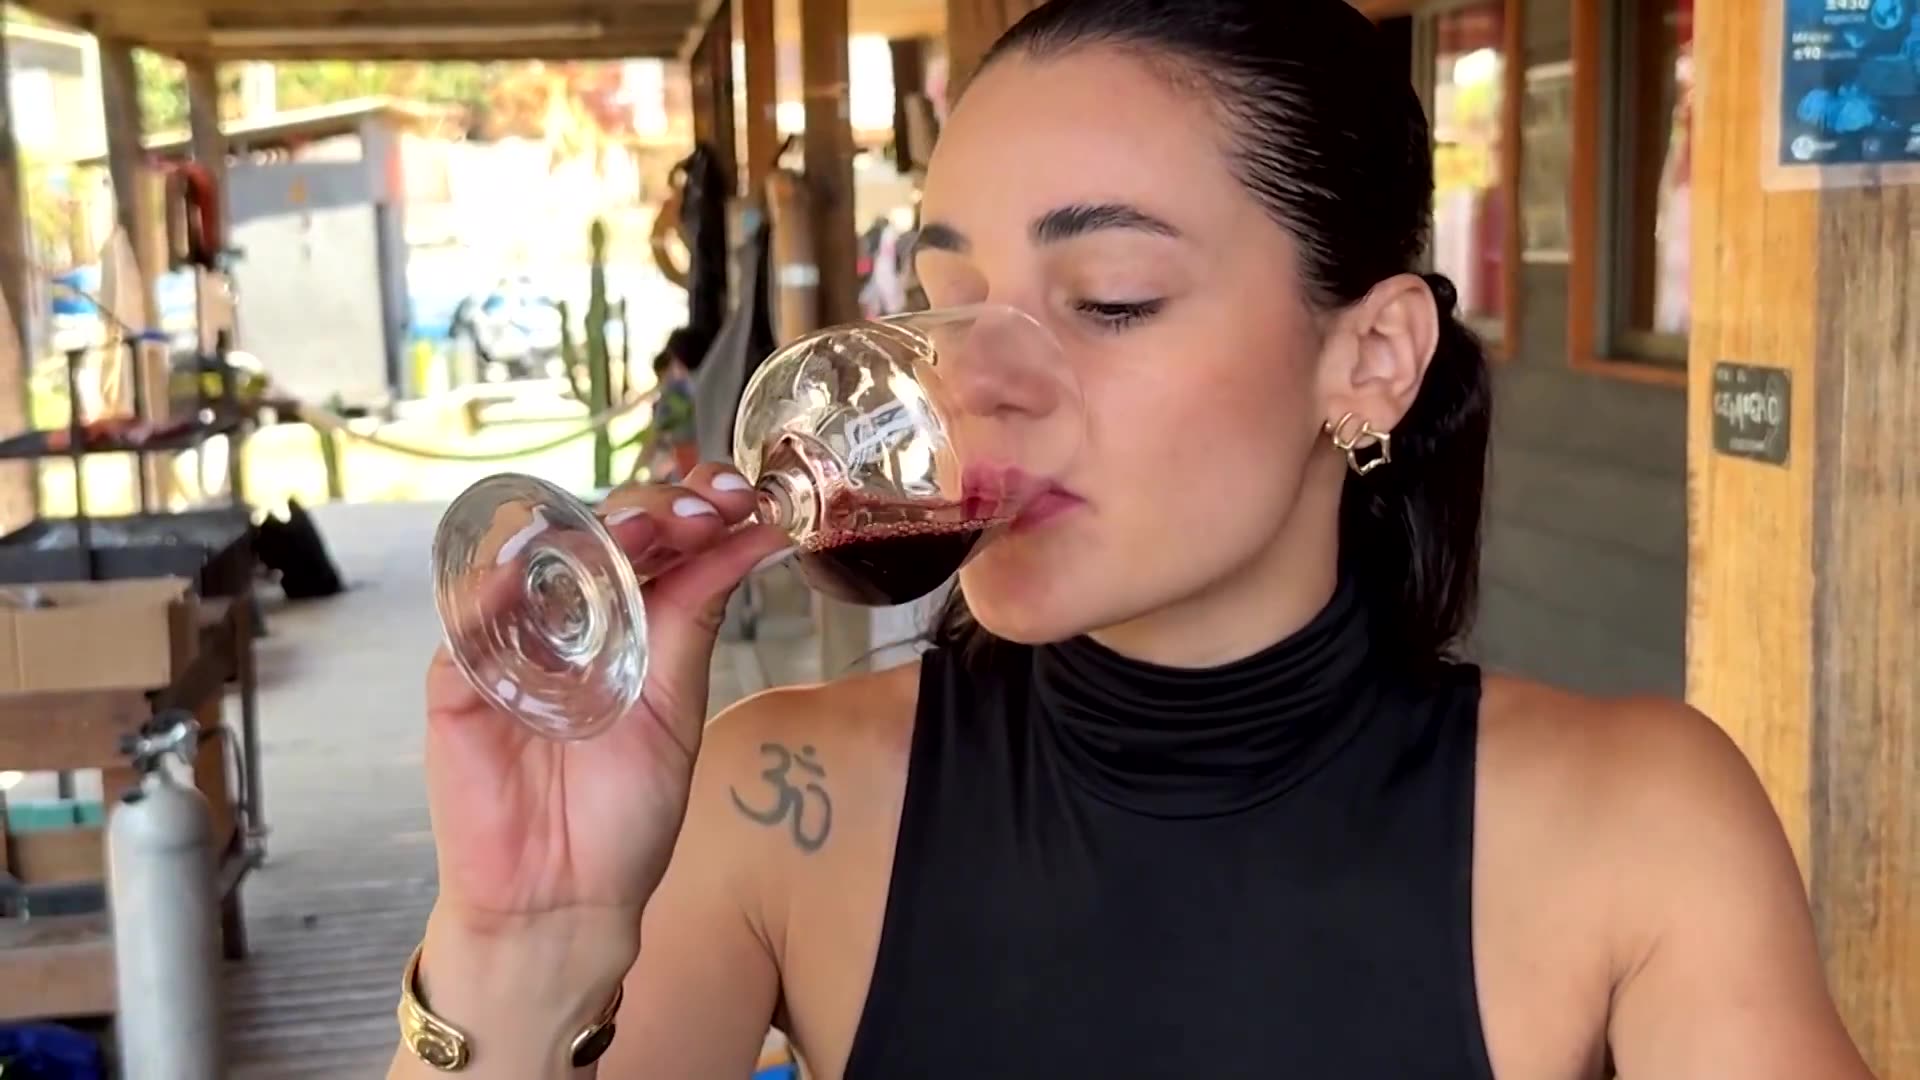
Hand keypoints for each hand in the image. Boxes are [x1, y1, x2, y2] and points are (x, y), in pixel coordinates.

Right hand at [422, 463, 790, 931]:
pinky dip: (500, 588)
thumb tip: (750, 538)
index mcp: (627, 624)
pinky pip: (469, 621)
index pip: (655, 541)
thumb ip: (696, 621)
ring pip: (537, 559)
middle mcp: (566, 621)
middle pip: (599, 534)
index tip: (738, 495)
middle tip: (704, 506)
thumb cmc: (622, 818)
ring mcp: (510, 644)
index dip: (692, 507)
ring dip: (590, 532)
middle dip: (656, 508)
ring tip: (646, 526)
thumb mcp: (676, 708)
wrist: (567, 902)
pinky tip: (539, 569)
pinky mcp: (459, 682)